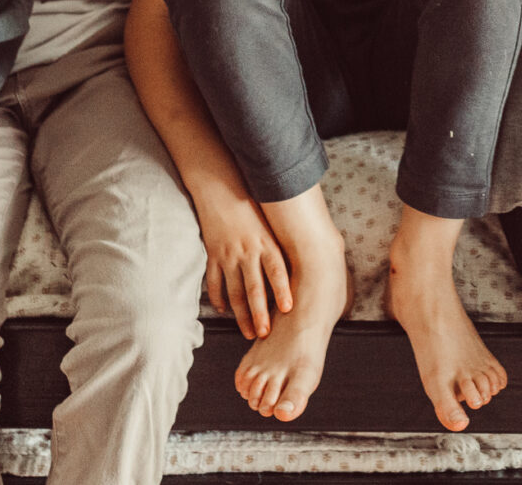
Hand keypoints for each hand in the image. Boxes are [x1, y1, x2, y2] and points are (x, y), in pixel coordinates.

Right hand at [195, 188, 293, 338]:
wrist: (221, 187)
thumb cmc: (252, 205)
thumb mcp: (272, 223)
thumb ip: (284, 245)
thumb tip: (308, 263)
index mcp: (266, 243)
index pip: (277, 271)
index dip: (282, 290)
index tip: (287, 309)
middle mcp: (247, 251)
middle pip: (253, 289)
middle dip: (259, 314)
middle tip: (263, 334)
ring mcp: (228, 255)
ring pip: (234, 291)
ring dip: (241, 315)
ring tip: (248, 332)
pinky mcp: (213, 255)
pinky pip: (214, 281)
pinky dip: (219, 297)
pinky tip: (224, 310)